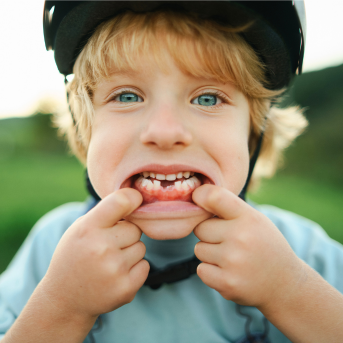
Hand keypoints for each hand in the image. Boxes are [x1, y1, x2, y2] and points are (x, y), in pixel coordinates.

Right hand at [40, 188, 149, 319]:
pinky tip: (116, 275)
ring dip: (130, 252)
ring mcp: (115, 270)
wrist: (65, 299)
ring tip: (109, 262)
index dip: (132, 198)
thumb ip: (105, 214)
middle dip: (126, 235)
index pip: (120, 202)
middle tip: (108, 246)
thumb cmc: (76, 256)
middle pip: (135, 229)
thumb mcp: (80, 229)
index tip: (136, 200)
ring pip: (141, 247)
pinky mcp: (126, 289)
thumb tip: (136, 200)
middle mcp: (102, 248)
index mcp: (88, 229)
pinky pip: (145, 266)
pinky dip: (135, 269)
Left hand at [192, 184, 303, 309]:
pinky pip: (201, 270)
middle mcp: (240, 237)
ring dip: (209, 254)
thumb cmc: (262, 245)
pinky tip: (229, 272)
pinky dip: (210, 272)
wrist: (285, 284)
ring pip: (199, 249)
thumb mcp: (254, 219)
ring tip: (231, 258)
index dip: (200, 196)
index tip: (198, 198)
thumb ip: (228, 207)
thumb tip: (196, 196)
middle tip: (228, 241)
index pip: (214, 197)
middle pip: (200, 228)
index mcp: (248, 217)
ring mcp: (233, 261)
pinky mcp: (227, 283)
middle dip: (209, 234)